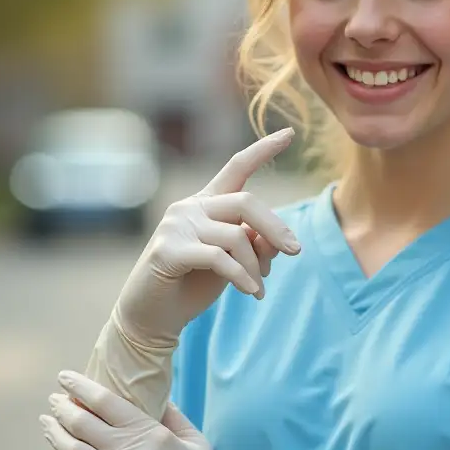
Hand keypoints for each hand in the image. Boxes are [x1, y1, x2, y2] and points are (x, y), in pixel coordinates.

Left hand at [37, 371, 337, 449]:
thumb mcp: (197, 444)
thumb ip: (175, 418)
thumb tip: (158, 397)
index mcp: (150, 433)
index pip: (106, 401)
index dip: (81, 386)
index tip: (66, 377)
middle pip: (83, 422)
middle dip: (63, 407)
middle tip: (53, 400)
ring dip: (54, 433)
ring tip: (46, 423)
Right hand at [114, 127, 300, 350]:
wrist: (153, 316)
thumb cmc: (193, 285)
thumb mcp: (233, 261)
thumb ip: (255, 244)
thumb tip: (279, 240)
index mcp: (207, 203)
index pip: (237, 167)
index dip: (264, 150)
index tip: (289, 134)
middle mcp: (190, 206)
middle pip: (247, 203)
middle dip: (276, 228)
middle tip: (295, 252)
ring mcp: (176, 225)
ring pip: (237, 236)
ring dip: (256, 267)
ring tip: (259, 290)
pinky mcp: (168, 249)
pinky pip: (219, 258)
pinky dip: (242, 277)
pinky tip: (252, 293)